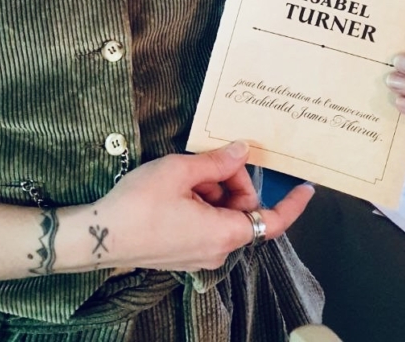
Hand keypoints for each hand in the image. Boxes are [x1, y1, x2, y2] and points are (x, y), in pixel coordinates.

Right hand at [73, 142, 313, 272]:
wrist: (99, 236)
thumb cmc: (139, 204)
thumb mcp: (180, 170)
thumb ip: (216, 161)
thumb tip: (242, 150)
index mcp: (225, 232)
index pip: (272, 220)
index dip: (291, 204)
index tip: (306, 187)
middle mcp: (218, 249)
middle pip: (242, 207)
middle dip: (228, 179)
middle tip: (202, 161)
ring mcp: (199, 254)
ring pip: (221, 212)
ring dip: (208, 188)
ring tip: (179, 175)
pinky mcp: (183, 252)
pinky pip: (204, 222)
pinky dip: (197, 201)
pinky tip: (173, 188)